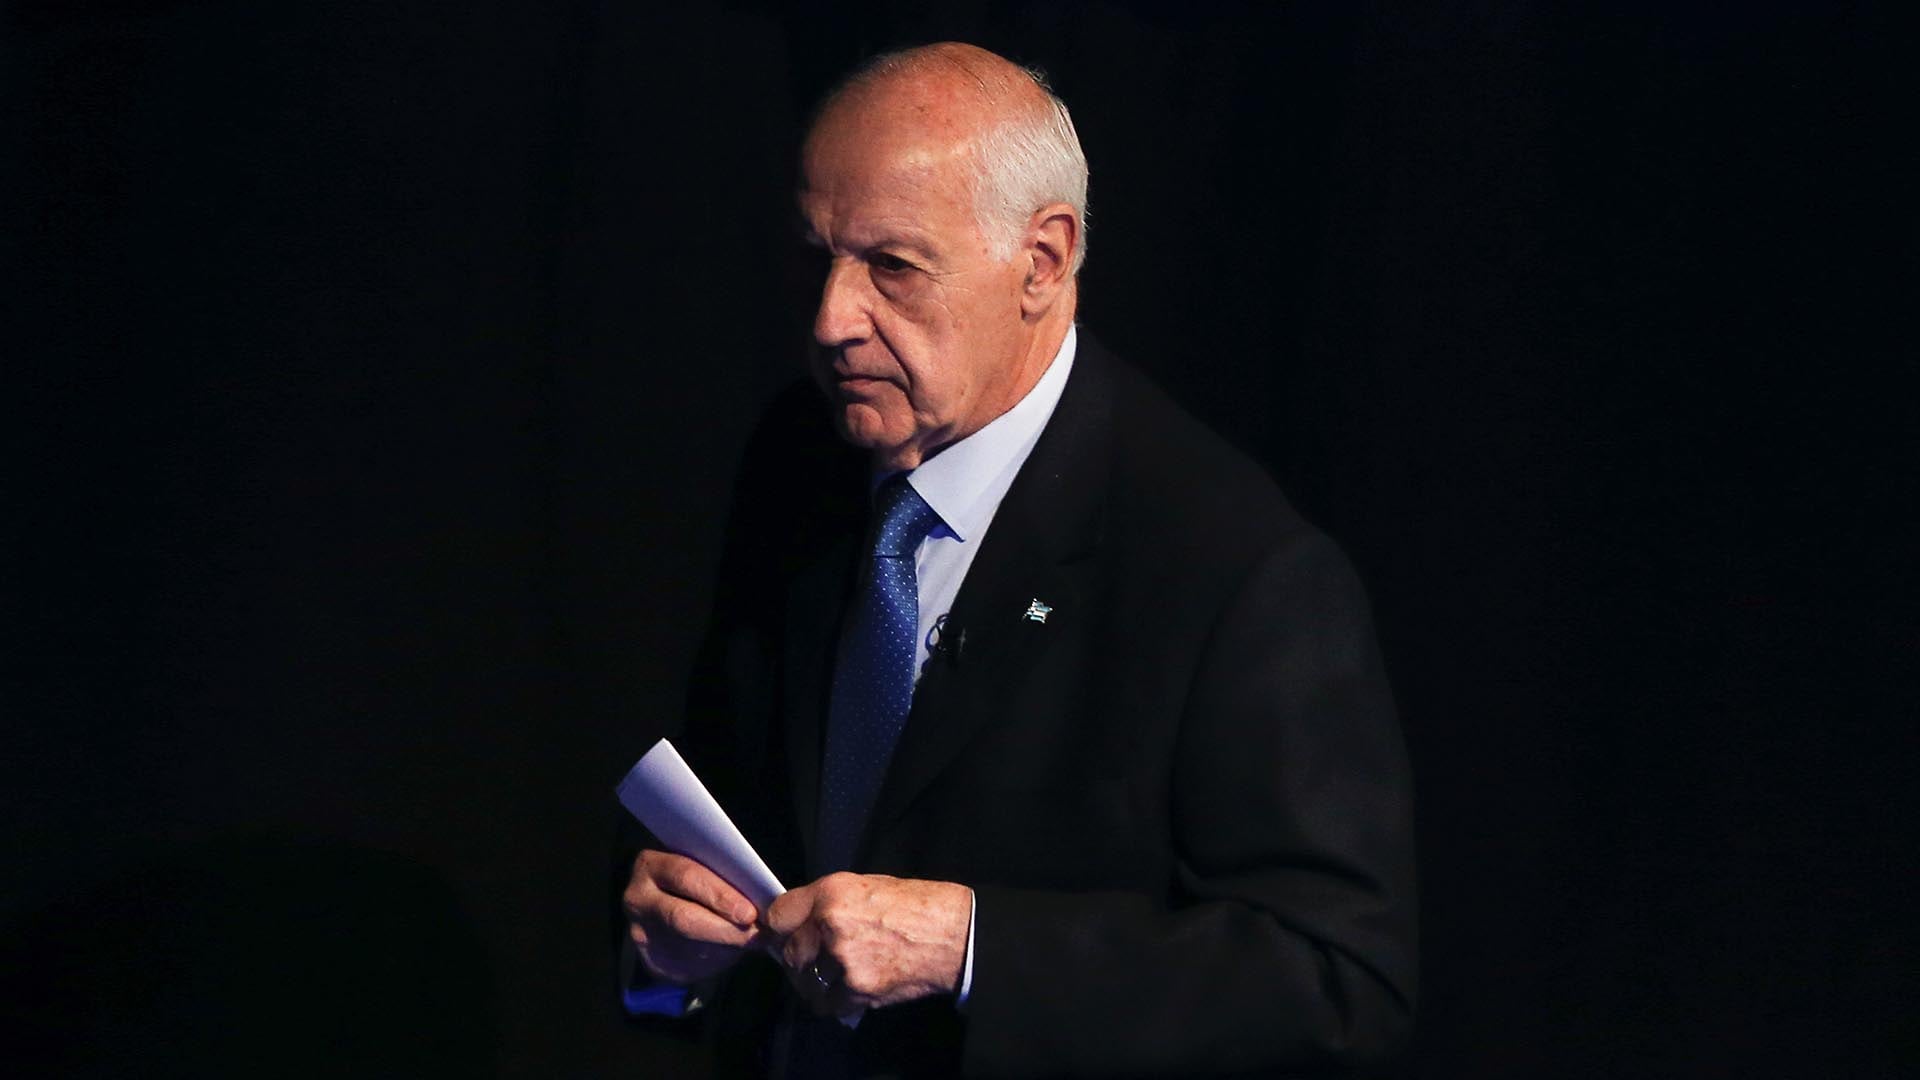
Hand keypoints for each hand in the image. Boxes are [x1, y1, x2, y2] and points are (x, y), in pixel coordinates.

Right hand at [623, 849, 762, 983]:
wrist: (665, 910)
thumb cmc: (697, 879)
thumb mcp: (702, 867)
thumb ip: (722, 875)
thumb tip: (758, 898)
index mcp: (651, 865)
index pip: (685, 875)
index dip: (719, 895)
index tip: (749, 912)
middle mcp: (639, 898)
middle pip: (681, 917)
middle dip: (723, 927)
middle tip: (754, 934)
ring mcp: (640, 932)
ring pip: (686, 946)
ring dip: (724, 947)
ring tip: (753, 942)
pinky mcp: (650, 961)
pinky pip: (685, 967)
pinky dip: (716, 962)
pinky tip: (734, 953)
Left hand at [765, 872, 970, 1013]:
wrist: (954, 934)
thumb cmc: (915, 906)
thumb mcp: (866, 886)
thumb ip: (827, 904)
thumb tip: (799, 922)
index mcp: (832, 892)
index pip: (778, 915)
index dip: (778, 928)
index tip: (781, 935)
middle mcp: (831, 924)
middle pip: (790, 952)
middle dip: (800, 957)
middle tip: (815, 958)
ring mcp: (843, 960)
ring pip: (806, 982)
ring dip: (816, 982)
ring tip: (838, 973)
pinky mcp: (858, 989)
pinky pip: (828, 1004)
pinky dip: (837, 1000)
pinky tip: (852, 987)